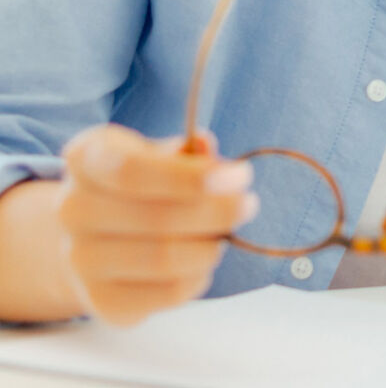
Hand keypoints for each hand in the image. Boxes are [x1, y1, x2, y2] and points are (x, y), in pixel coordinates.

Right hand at [53, 123, 258, 325]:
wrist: (96, 236)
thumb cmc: (141, 185)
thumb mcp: (158, 153)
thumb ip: (186, 152)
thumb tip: (206, 148)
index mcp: (85, 160)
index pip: (132, 171)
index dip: (192, 177)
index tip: (241, 176)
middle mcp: (72, 211)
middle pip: (158, 218)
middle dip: (218, 212)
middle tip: (248, 205)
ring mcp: (80, 261)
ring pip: (165, 259)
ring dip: (211, 246)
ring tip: (224, 234)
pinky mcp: (102, 302)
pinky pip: (168, 293)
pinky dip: (199, 276)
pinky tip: (202, 260)